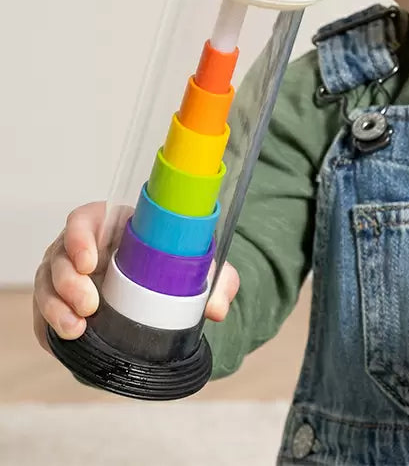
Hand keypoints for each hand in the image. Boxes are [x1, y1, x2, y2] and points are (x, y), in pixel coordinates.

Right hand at [33, 201, 240, 352]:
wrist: (164, 299)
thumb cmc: (175, 269)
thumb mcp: (199, 269)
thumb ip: (217, 281)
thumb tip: (217, 308)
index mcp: (113, 226)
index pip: (85, 219)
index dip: (80, 236)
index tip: (89, 261)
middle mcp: (84, 248)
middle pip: (61, 255)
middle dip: (68, 281)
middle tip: (90, 304)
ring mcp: (67, 276)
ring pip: (47, 283)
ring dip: (55, 307)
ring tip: (76, 329)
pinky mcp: (60, 304)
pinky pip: (42, 312)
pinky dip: (47, 325)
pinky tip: (62, 338)